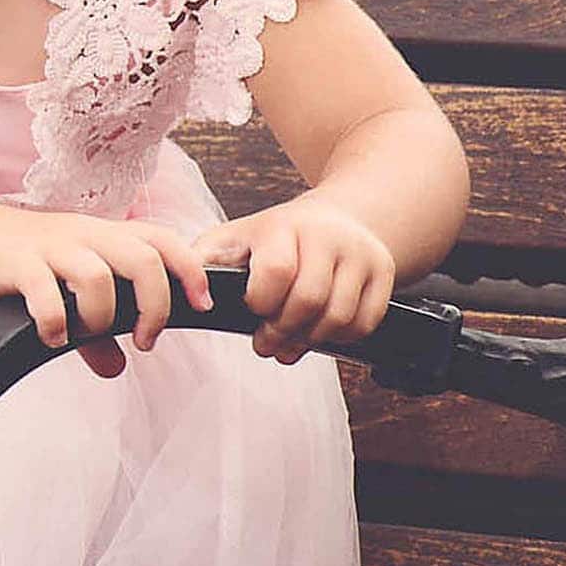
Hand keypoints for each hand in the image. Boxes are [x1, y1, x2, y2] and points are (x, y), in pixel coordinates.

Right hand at [0, 198, 215, 380]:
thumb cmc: (14, 259)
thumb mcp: (60, 288)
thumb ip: (92, 330)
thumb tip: (116, 367)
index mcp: (100, 235)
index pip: (161, 240)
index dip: (190, 271)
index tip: (201, 307)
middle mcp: (81, 235)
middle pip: (143, 259)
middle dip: (156, 305)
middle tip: (146, 341)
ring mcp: (47, 247)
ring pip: (97, 276)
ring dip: (102, 318)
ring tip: (88, 336)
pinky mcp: (14, 263)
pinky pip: (44, 294)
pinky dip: (54, 324)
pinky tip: (48, 338)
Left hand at [189, 196, 396, 361]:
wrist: (335, 219)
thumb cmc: (275, 238)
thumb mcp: (234, 239)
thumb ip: (203, 262)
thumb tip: (181, 291)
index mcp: (283, 225)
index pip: (277, 270)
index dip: (261, 301)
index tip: (253, 309)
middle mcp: (326, 235)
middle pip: (309, 299)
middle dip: (283, 331)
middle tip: (266, 344)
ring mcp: (360, 253)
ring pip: (339, 316)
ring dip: (309, 340)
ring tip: (289, 346)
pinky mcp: (384, 272)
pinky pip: (366, 321)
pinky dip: (340, 338)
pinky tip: (318, 335)